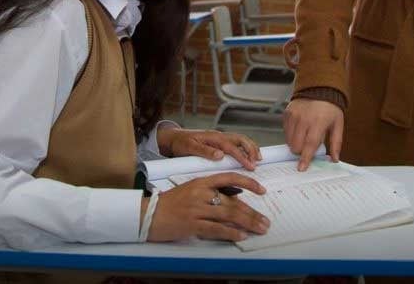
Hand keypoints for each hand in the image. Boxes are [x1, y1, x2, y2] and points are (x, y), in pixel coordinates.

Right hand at [145, 172, 269, 242]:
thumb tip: (234, 201)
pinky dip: (231, 233)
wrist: (149, 215)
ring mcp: (196, 209)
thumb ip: (210, 193)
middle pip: (233, 203)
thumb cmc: (169, 204)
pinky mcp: (192, 225)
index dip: (248, 182)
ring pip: (229, 216)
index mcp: (200, 182)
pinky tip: (241, 236)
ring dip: (248, 223)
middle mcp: (200, 193)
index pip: (229, 178)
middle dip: (252, 213)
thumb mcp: (190, 190)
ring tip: (260, 229)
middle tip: (265, 221)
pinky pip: (216, 229)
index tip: (261, 190)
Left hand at [159, 127, 260, 169]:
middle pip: (240, 139)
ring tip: (258, 158)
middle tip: (257, 161)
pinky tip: (247, 156)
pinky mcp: (219, 142)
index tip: (250, 165)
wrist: (173, 138)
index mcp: (213, 138)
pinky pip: (235, 143)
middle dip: (251, 149)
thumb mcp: (189, 147)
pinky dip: (244, 148)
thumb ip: (204, 151)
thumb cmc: (180, 143)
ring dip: (250, 148)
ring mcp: (219, 138)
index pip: (231, 147)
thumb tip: (220, 155)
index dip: (242, 156)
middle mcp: (218, 136)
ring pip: (240, 140)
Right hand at [283, 98, 343, 168]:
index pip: (310, 144)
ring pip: (289, 140)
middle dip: (301, 151)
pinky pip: (285, 132)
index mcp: (318, 122)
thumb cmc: (330, 108)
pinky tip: (299, 131)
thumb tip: (334, 159)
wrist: (318, 89)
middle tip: (308, 148)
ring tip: (304, 138)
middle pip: (296, 145)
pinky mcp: (287, 114)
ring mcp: (293, 116)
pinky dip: (291, 136)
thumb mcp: (337, 124)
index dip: (305, 157)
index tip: (301, 168)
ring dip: (295, 144)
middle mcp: (304, 119)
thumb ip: (336, 143)